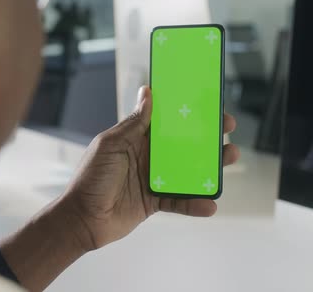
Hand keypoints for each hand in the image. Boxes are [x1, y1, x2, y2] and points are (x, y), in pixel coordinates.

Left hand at [60, 86, 239, 250]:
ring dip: (209, 167)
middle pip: (184, 144)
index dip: (187, 112)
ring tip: (230, 159)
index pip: (167, 121)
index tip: (208, 104)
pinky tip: (210, 204)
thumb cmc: (91, 177)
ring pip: (188, 171)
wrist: (82, 218)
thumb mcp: (111, 144)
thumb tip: (148, 92)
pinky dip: (195, 203)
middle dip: (207, 137)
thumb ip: (133, 123)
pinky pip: (180, 201)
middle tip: (227, 130)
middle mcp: (148, 156)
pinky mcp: (155, 202)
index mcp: (137, 138)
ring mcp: (153, 179)